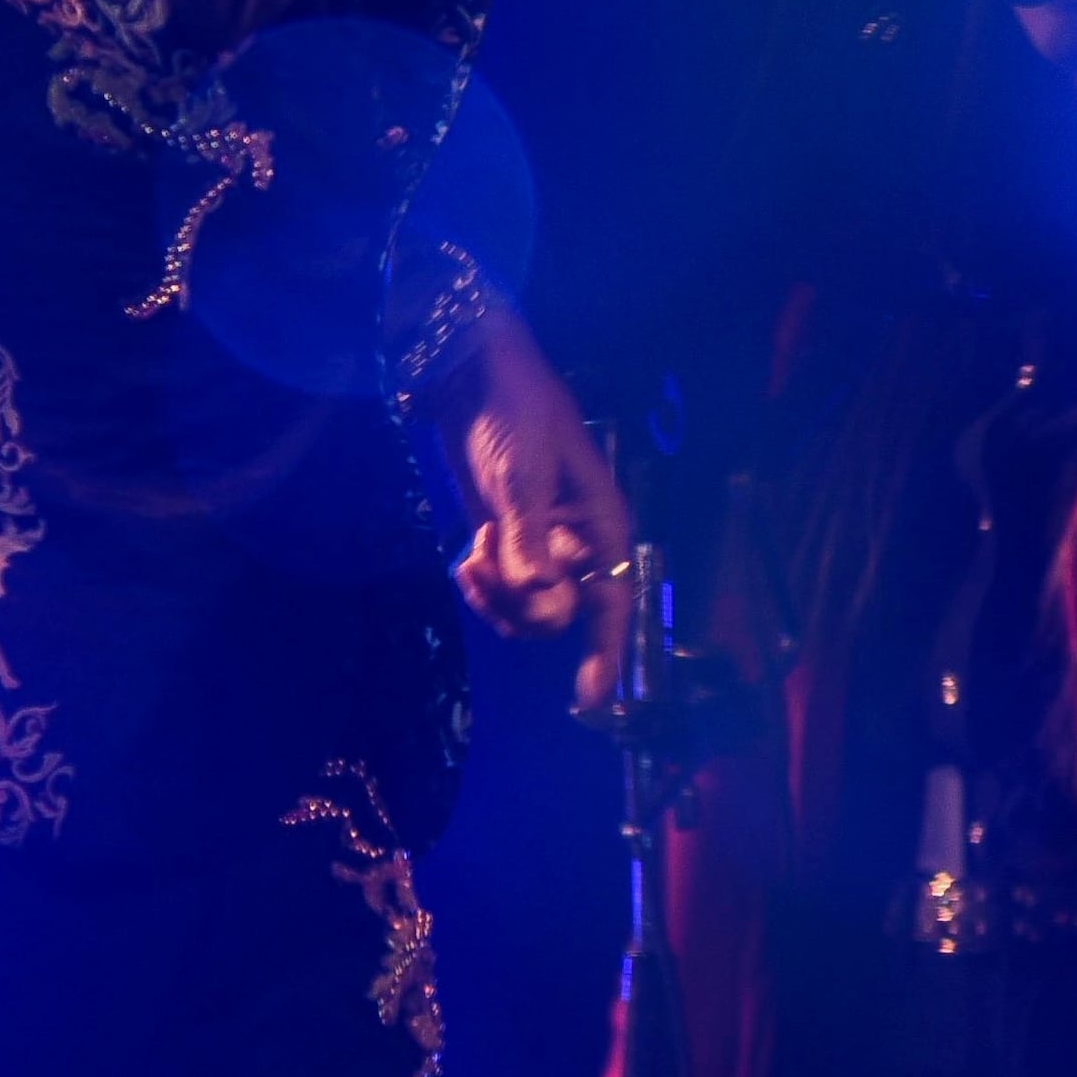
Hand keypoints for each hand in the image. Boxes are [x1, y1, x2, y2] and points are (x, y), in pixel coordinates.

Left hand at [441, 299, 634, 708]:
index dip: (606, 653)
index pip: (612, 602)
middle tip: (487, 569)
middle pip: (560, 616)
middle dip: (521, 608)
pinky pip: (500, 592)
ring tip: (474, 554)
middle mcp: (577, 544)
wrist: (474, 376)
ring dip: (495, 597)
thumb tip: (540, 596)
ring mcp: (540, 546)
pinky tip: (464, 557)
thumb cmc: (514, 412)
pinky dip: (481, 586)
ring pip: (525, 609)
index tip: (592, 699)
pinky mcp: (507, 542)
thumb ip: (529, 537)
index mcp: (600, 526)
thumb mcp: (520, 473)